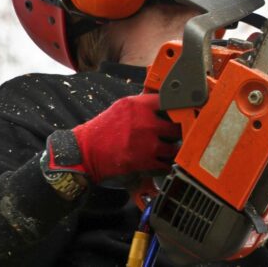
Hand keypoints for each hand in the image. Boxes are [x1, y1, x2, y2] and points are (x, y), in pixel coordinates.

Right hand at [64, 93, 180, 183]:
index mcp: (139, 105)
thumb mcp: (122, 107)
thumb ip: (143, 104)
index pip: (170, 101)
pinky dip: (165, 165)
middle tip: (176, 135)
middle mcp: (145, 122)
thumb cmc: (103, 130)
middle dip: (177, 132)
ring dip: (172, 150)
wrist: (85, 152)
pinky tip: (161, 163)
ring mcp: (146, 143)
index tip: (183, 112)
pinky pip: (165, 164)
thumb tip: (164, 101)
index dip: (178, 107)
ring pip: (173, 147)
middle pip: (177, 126)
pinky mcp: (144, 162)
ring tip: (168, 150)